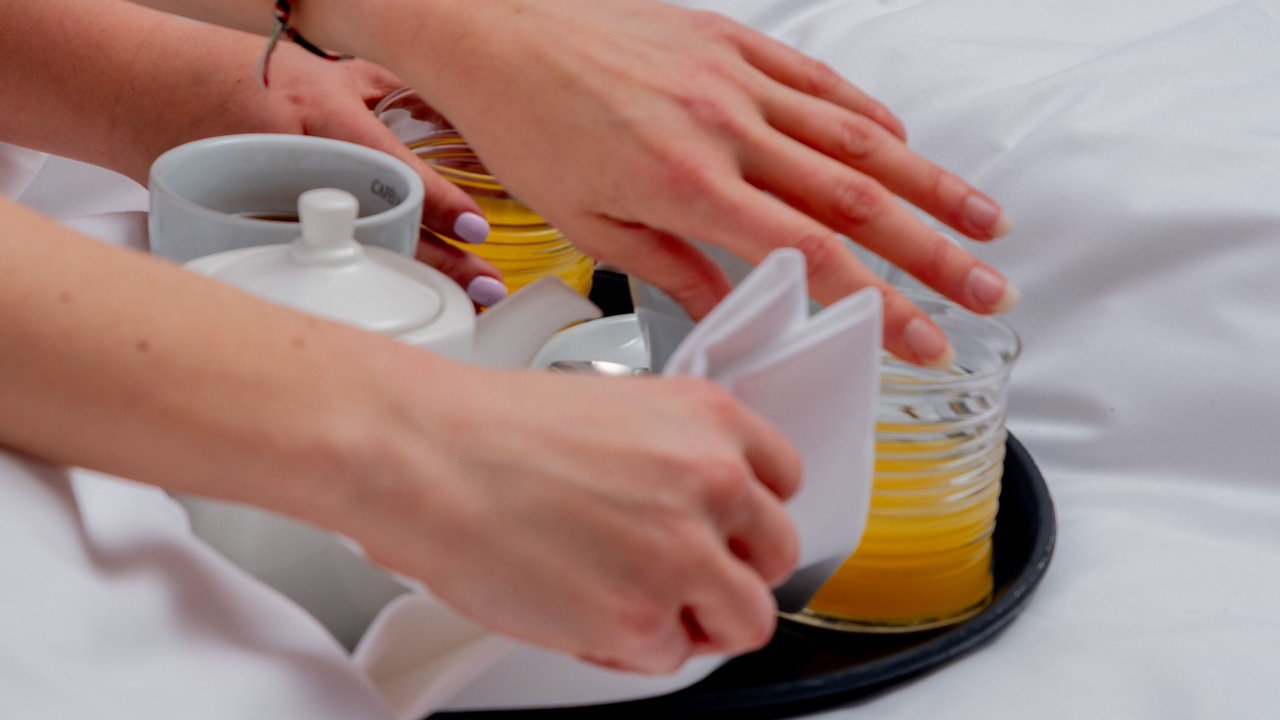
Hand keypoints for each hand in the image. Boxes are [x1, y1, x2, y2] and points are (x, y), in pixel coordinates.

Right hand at [257, 51, 507, 304]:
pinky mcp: (251, 235)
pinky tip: (395, 303)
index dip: (438, 200)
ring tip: (460, 301)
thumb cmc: (248, 78)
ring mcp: (272, 205)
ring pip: (351, 256)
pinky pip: (313, 264)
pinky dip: (358, 286)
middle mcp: (300, 162)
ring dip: (406, 282)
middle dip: (438, 260)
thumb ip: (390, 90)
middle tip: (485, 282)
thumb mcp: (329, 71)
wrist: (155, 91)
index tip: (476, 226)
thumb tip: (452, 105)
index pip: (390, 164)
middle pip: (380, 225)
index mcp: (322, 114)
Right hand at [329, 366, 801, 673]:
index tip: (728, 529)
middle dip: (733, 571)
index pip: (785, 479)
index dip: (749, 514)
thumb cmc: (489, 430)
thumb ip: (672, 455)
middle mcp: (714, 481)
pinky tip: (586, 613)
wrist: (426, 456)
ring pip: (747, 618)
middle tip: (682, 575)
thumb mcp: (613, 408)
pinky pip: (671, 658)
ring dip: (700, 620)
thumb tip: (693, 505)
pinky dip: (634, 649)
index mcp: (710, 419)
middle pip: (777, 553)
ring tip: (640, 603)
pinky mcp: (643, 619)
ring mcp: (685, 554)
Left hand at [360, 0, 1016, 365]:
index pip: (814, 257)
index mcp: (690, 184)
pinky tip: (905, 143)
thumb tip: (734, 313)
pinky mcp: (735, 42)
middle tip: (989, 293)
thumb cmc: (529, 124)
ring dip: (931, 183)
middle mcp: (729, 129)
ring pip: (860, 137)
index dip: (882, 306)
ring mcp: (739, 80)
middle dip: (935, 255)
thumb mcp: (590, 221)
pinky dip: (870, 115)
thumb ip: (674, 268)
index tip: (924, 341)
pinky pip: (821, 82)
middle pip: (860, 200)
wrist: (495, 28)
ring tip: (986, 223)